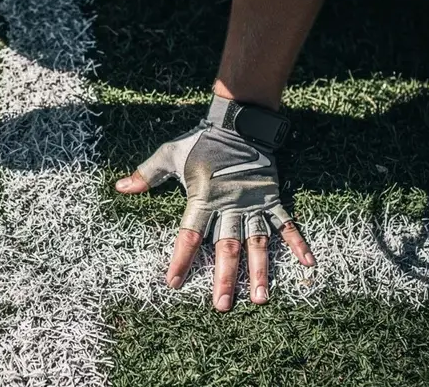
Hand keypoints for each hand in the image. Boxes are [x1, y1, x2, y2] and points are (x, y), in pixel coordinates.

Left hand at [115, 105, 314, 311]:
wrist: (238, 123)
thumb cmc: (201, 141)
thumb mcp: (170, 155)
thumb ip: (147, 174)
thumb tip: (120, 187)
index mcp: (203, 199)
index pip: (190, 235)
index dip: (181, 259)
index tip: (175, 282)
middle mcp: (230, 206)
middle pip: (227, 247)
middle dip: (224, 278)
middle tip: (222, 305)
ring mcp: (253, 204)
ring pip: (257, 243)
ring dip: (259, 271)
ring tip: (259, 298)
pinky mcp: (272, 198)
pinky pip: (287, 223)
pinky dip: (298, 242)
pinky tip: (308, 263)